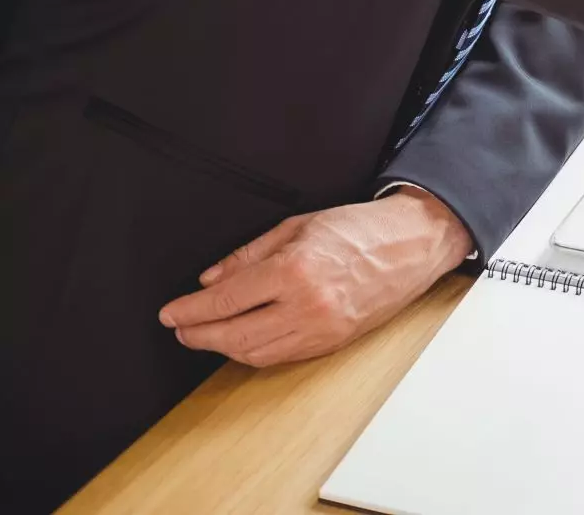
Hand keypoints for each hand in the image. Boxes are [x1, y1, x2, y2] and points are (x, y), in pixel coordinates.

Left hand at [157, 190, 470, 365]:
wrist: (413, 244)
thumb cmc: (362, 229)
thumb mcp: (299, 226)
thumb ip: (249, 254)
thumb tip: (211, 279)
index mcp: (295, 270)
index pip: (226, 300)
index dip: (190, 310)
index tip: (170, 312)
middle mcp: (307, 305)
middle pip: (233, 335)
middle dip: (198, 334)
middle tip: (180, 328)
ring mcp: (321, 329)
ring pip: (255, 353)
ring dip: (223, 348)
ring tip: (206, 336)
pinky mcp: (332, 342)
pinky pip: (281, 356)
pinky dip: (254, 352)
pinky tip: (242, 341)